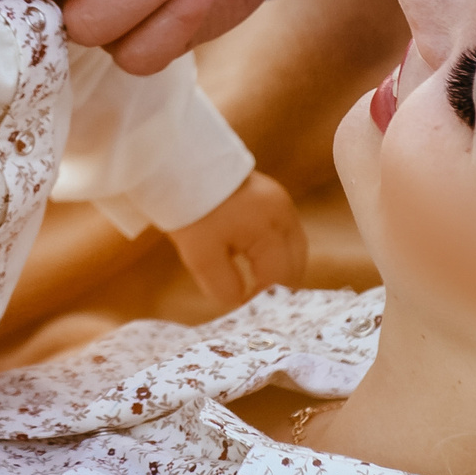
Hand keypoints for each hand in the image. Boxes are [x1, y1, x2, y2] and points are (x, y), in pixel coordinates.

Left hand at [168, 172, 307, 308]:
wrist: (180, 164)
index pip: (279, 277)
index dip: (263, 298)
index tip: (245, 310)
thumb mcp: (201, 256)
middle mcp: (284, 214)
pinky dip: (275, 253)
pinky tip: (255, 263)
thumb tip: (241, 302)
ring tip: (256, 285)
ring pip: (294, 251)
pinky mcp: (274, 199)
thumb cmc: (191, 210)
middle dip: (278, 287)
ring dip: (279, 270)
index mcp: (270, 227)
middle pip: (295, 264)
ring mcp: (282, 204)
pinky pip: (285, 235)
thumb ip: (225, 286)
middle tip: (254, 301)